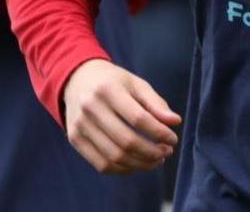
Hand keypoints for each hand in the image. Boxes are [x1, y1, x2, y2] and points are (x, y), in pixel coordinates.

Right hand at [60, 59, 181, 175]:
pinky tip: (136, 164)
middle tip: (167, 152)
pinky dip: (123, 170)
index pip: (138, 118)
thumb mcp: (135, 84)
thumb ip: (156, 103)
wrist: (77, 79)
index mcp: (108, 89)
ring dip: (140, 164)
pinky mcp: (74, 139)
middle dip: (152, 152)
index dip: (159, 132)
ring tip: (156, 160)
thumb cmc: (113, 82)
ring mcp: (80, 125)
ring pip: (114, 157)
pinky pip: (101, 165)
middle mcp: (90, 108)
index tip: (173, 139)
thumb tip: (175, 122)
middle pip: (126, 141)